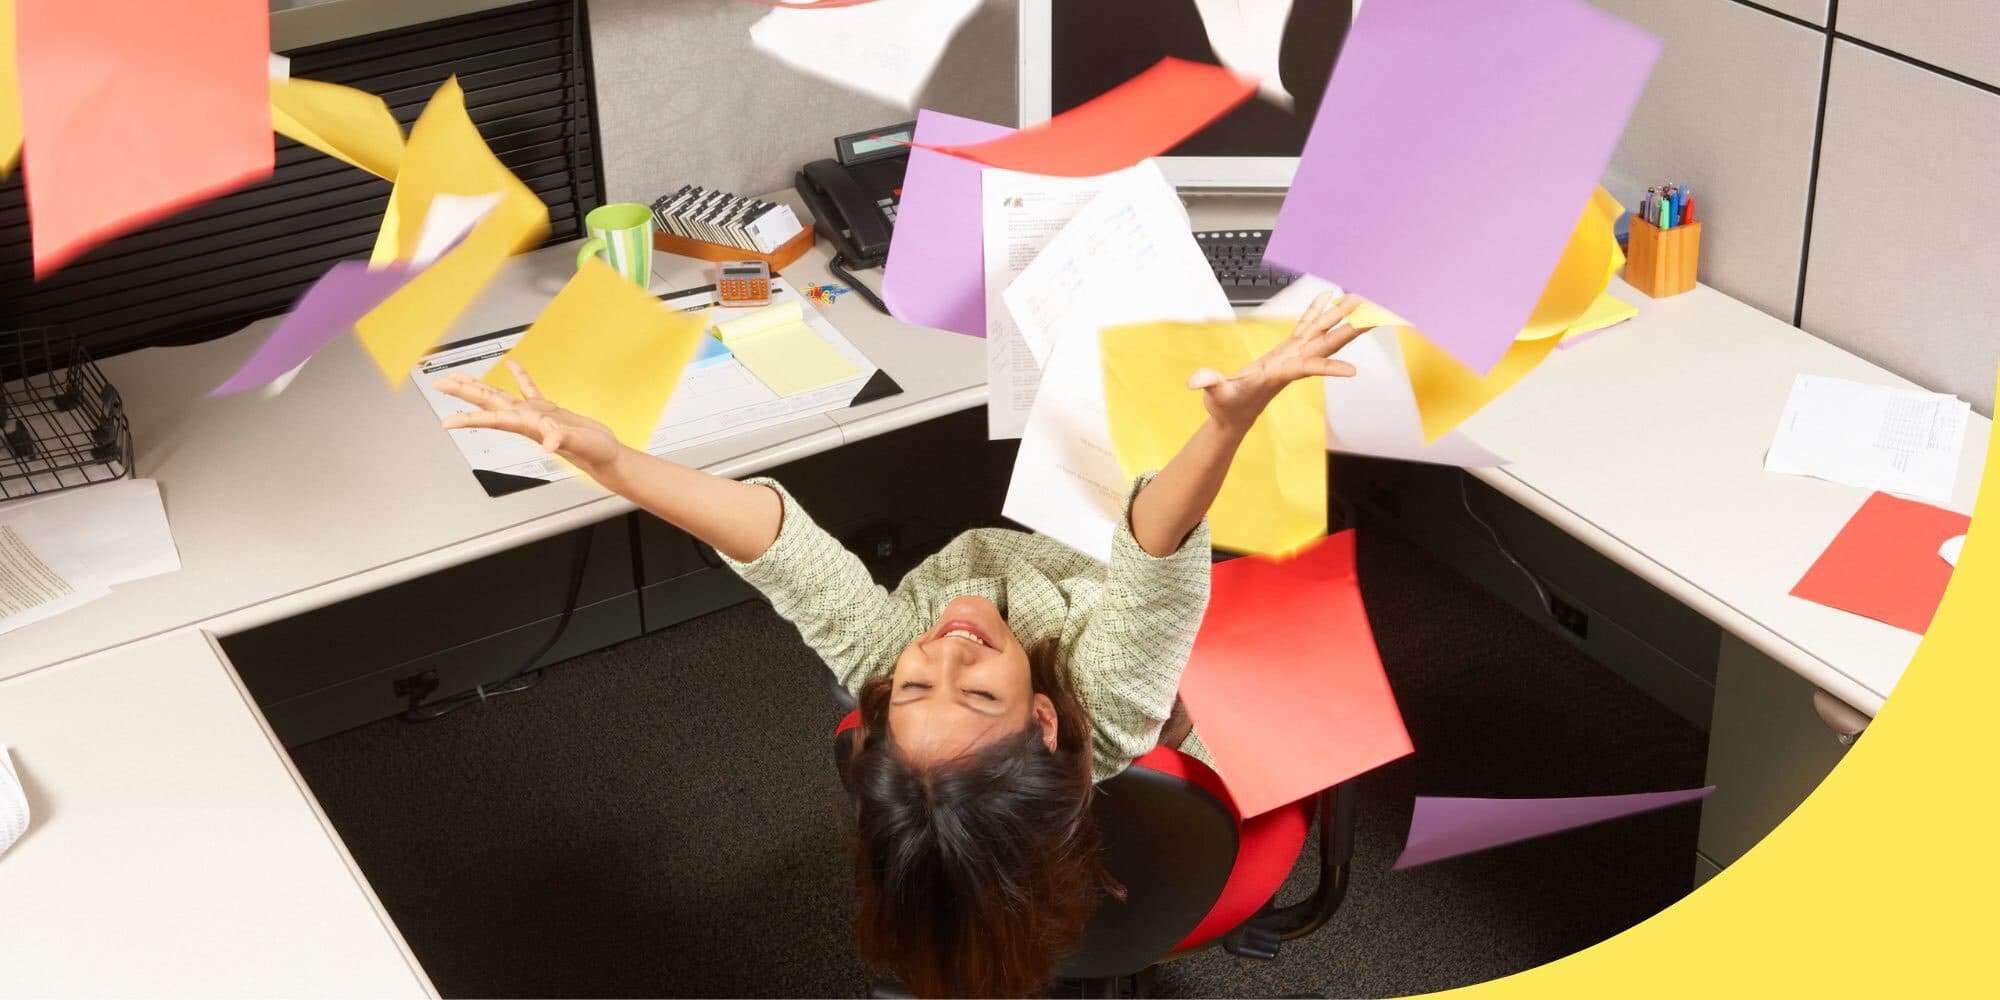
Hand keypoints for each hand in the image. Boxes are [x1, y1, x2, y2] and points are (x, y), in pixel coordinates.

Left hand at [433, 360, 624, 479]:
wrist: (607, 456)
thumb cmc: (594, 454)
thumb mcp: (580, 445)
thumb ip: (563, 440)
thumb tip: (548, 442)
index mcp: (529, 425)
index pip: (491, 419)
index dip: (467, 419)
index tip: (446, 422)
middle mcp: (526, 419)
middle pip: (487, 403)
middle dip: (463, 393)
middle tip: (440, 384)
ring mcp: (536, 414)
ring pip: (501, 396)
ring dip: (480, 386)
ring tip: (461, 377)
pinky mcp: (550, 409)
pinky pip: (530, 389)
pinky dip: (520, 376)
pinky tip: (514, 365)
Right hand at [1188, 292, 1362, 432]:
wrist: (1233, 417)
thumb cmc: (1227, 408)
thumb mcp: (1215, 397)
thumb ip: (1209, 386)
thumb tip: (1197, 380)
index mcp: (1279, 375)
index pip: (1307, 369)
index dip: (1328, 368)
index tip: (1353, 372)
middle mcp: (1292, 363)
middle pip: (1328, 344)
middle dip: (1352, 330)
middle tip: (1376, 314)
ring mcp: (1292, 355)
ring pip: (1323, 332)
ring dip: (1342, 315)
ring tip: (1361, 296)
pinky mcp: (1285, 350)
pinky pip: (1306, 326)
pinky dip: (1317, 310)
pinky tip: (1329, 296)